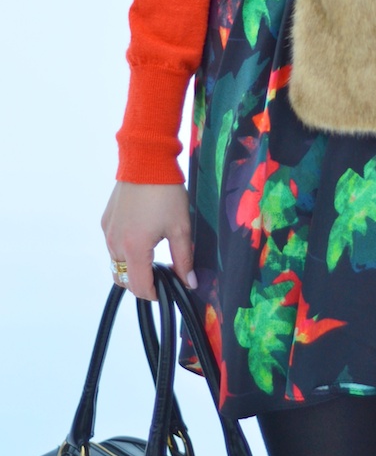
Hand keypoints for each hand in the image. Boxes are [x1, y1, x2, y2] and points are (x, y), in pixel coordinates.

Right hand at [101, 181, 195, 300]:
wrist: (146, 161)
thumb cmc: (166, 193)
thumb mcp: (180, 228)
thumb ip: (183, 260)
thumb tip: (190, 283)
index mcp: (134, 248)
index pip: (139, 287)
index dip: (155, 294)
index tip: (168, 289)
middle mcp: (114, 243)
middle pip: (123, 279)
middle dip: (142, 283)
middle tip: (163, 273)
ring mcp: (107, 231)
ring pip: (116, 263)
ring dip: (132, 267)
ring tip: (154, 255)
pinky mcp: (106, 220)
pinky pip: (112, 246)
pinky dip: (124, 251)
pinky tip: (143, 237)